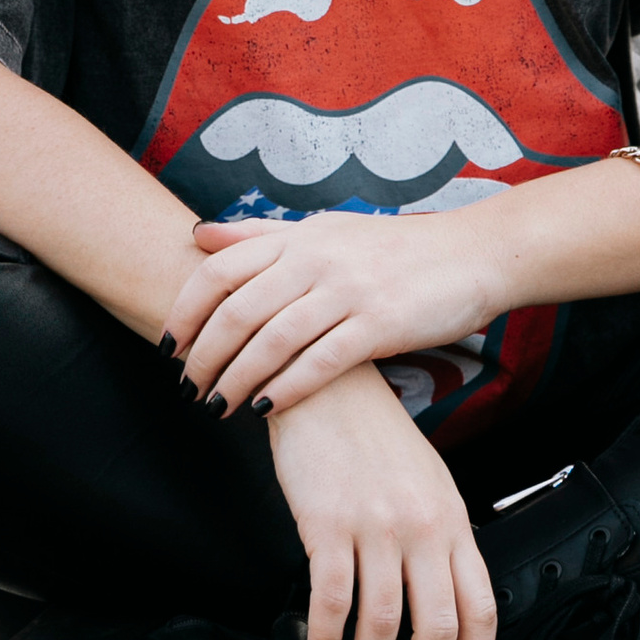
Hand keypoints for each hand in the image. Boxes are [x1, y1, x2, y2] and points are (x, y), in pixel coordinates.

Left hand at [166, 205, 507, 416]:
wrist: (472, 254)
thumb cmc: (395, 249)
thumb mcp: (326, 229)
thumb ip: (261, 236)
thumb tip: (198, 235)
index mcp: (300, 236)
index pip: (220, 269)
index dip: (186, 310)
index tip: (167, 345)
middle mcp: (317, 258)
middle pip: (238, 308)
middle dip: (204, 355)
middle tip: (188, 388)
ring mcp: (349, 289)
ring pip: (272, 338)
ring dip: (237, 378)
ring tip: (218, 407)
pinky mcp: (380, 322)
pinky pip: (321, 360)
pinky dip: (287, 387)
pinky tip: (266, 410)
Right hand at [263, 366, 496, 639]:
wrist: (326, 383)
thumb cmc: (374, 437)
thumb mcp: (427, 483)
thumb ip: (439, 538)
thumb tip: (442, 602)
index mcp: (453, 520)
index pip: (481, 608)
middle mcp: (424, 527)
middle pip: (439, 626)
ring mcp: (377, 525)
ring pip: (385, 622)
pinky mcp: (328, 522)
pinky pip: (331, 599)